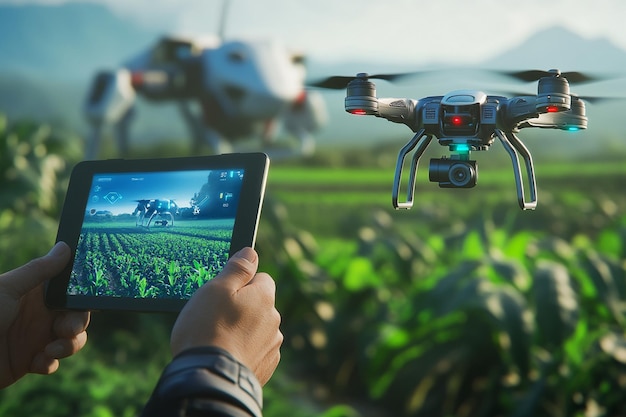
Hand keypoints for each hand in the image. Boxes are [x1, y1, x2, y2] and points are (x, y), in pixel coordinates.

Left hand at [0, 242, 90, 388]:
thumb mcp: (9, 289)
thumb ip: (39, 270)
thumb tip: (65, 246)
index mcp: (36, 295)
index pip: (69, 292)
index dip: (81, 297)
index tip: (88, 302)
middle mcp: (39, 315)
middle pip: (76, 317)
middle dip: (78, 324)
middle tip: (67, 330)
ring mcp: (35, 338)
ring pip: (70, 340)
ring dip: (69, 346)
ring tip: (51, 351)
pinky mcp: (29, 361)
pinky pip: (52, 362)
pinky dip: (49, 363)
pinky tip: (37, 362)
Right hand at [171, 247, 282, 385]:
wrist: (209, 378)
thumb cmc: (208, 329)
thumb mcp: (216, 289)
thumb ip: (237, 269)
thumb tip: (251, 252)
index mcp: (265, 297)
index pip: (260, 278)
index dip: (240, 284)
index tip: (222, 294)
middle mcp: (274, 320)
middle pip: (259, 305)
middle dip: (242, 308)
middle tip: (214, 318)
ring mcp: (272, 346)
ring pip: (257, 329)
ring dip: (243, 331)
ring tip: (218, 340)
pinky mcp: (266, 367)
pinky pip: (255, 351)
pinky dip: (243, 352)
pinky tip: (226, 356)